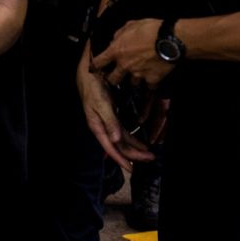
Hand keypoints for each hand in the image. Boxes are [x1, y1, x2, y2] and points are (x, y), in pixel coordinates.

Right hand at [76, 44, 154, 170]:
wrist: (89, 71)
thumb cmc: (93, 87)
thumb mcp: (102, 104)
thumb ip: (110, 122)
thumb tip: (116, 140)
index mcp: (97, 126)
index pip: (110, 148)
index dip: (121, 159)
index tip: (131, 169)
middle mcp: (103, 127)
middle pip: (119, 146)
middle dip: (134, 154)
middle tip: (150, 159)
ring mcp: (107, 121)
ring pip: (122, 140)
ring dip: (135, 147)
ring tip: (148, 154)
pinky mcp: (112, 115)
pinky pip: (123, 131)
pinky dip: (132, 138)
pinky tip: (140, 143)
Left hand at [90, 18, 174, 87]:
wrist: (170, 40)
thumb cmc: (151, 29)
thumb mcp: (131, 25)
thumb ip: (120, 34)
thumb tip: (116, 39)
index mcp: (117, 51)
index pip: (99, 62)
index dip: (95, 66)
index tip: (95, 68)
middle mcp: (125, 65)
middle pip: (113, 79)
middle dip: (114, 78)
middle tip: (117, 75)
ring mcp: (138, 74)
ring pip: (132, 83)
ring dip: (134, 80)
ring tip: (138, 76)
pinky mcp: (152, 80)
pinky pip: (149, 86)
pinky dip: (150, 84)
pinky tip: (153, 81)